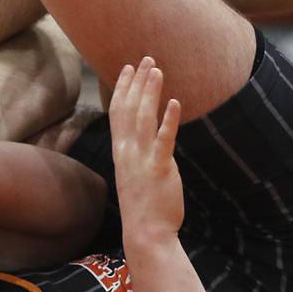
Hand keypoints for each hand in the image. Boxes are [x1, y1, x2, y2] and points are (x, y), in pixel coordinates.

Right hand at [109, 57, 183, 242]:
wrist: (145, 232)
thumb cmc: (143, 207)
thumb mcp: (136, 176)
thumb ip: (140, 156)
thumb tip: (149, 142)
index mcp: (121, 153)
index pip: (117, 114)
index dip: (122, 89)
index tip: (128, 68)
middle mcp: (128, 153)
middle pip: (128, 110)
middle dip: (136, 82)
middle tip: (145, 59)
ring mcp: (142, 160)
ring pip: (143, 119)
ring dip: (149, 93)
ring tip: (157, 70)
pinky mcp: (160, 169)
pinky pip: (163, 140)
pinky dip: (168, 120)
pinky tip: (174, 102)